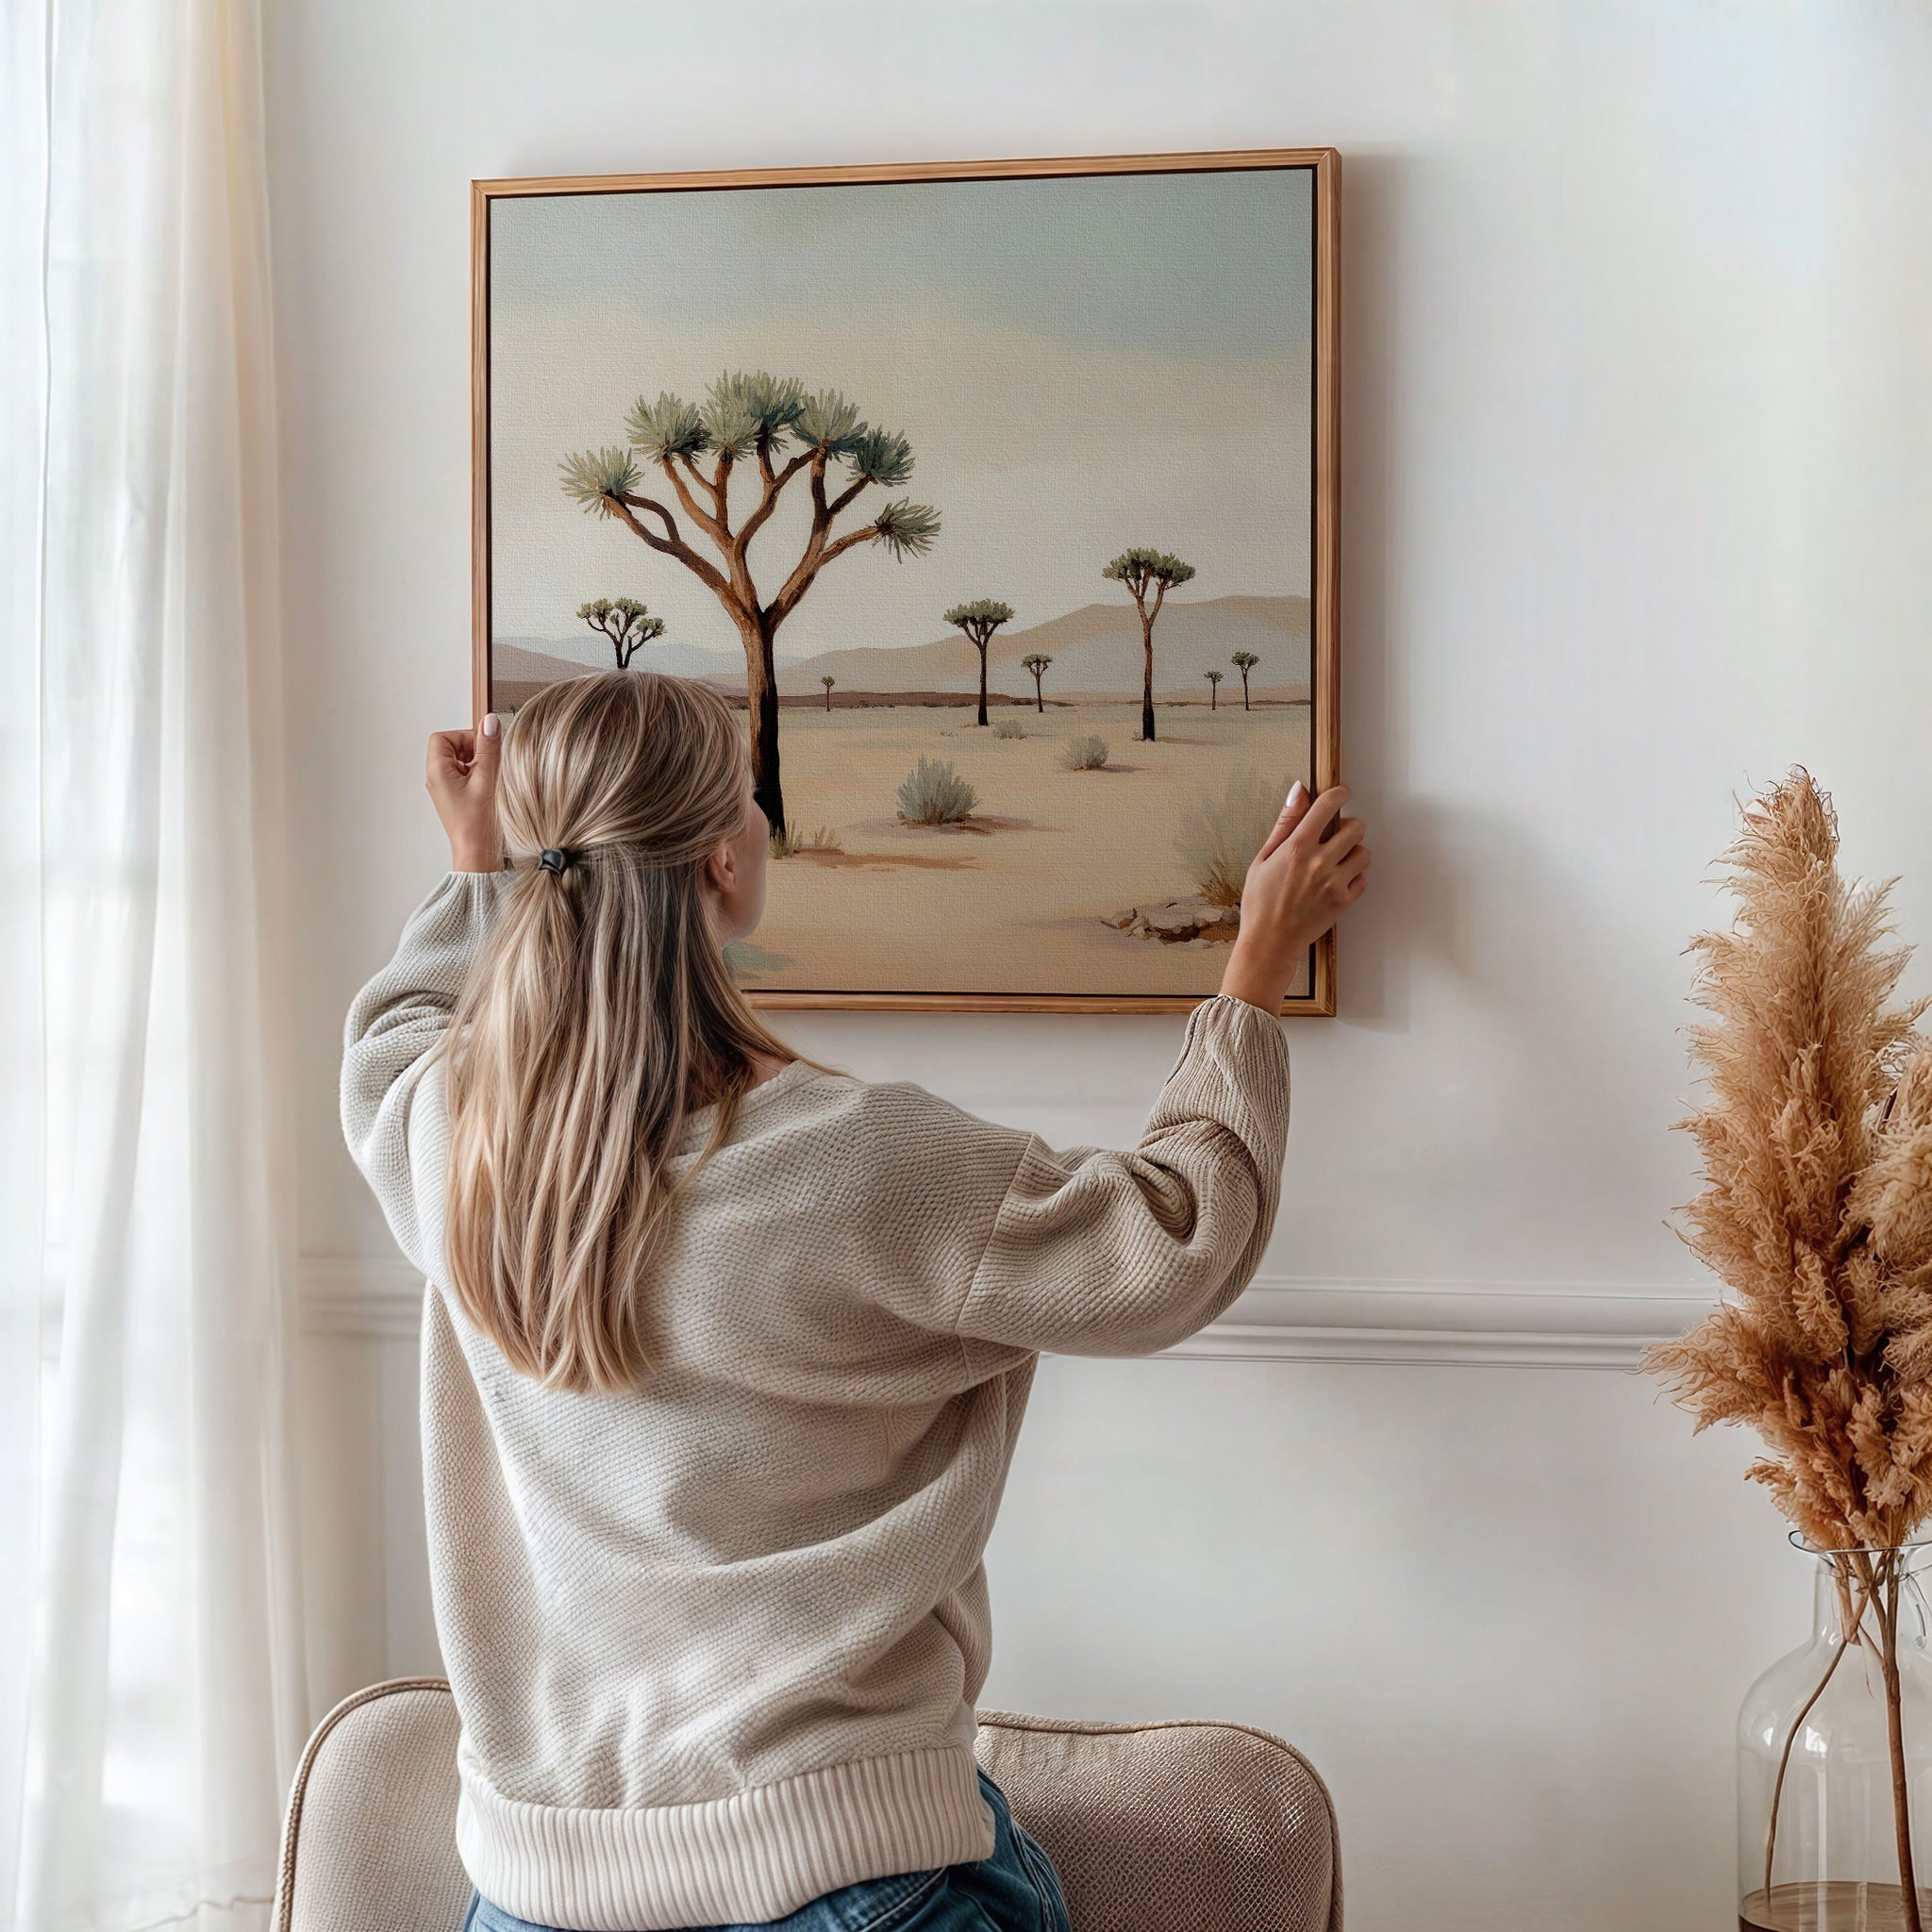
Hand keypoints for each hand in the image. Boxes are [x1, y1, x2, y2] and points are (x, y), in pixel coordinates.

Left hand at [427, 714, 502, 872]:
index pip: (443, 738)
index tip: (484, 747)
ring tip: (490, 781)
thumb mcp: (487, 780)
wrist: (478, 855)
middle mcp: (437, 779)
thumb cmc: (478, 824)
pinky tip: (490, 790)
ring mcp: (446, 790)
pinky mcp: (456, 798)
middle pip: (452, 748)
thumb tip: (490, 722)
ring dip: (479, 765)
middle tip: (489, 765)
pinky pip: (466, 777)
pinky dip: (479, 778)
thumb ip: (489, 748)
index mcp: (437, 772)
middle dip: (474, 751)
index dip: (464, 736)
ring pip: (461, 763)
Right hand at [1220, 782, 1369, 1010]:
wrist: (1269, 942)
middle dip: (1350, 826)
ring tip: (1338, 860)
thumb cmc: (1260, 901)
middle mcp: (1318, 862)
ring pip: (1364, 853)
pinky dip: (1354, 878)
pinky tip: (1337, 881)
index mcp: (1296, 847)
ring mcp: (1334, 883)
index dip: (1339, 794)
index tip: (1341, 794)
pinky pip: (1363, 880)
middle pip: (1356, 827)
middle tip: (1338, 835)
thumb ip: (1285, 823)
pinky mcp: (1343, 902)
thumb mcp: (1263, 857)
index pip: (1328, 806)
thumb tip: (1299, 790)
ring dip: (1354, 852)